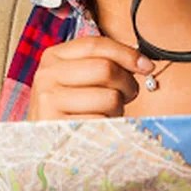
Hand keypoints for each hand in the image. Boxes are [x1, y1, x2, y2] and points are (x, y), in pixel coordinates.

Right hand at [27, 36, 154, 120]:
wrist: (43, 145)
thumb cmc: (69, 109)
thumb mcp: (77, 79)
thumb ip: (103, 64)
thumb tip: (143, 63)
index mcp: (53, 57)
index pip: (96, 44)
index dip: (126, 53)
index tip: (147, 65)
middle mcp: (47, 76)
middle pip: (106, 69)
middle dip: (127, 83)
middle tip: (128, 94)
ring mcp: (49, 102)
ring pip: (109, 97)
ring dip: (119, 108)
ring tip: (108, 113)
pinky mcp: (58, 128)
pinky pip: (103, 123)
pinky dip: (109, 127)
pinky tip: (99, 128)